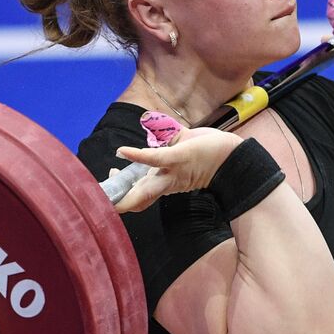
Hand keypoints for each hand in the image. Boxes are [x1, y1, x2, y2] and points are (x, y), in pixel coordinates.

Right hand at [112, 121, 242, 213]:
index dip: (121, 198)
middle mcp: (166, 182)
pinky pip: (155, 158)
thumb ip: (160, 144)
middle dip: (119, 204)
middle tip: (101, 203)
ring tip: (108, 193)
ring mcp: (172, 172)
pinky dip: (139, 156)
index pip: (139, 196)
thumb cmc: (205, 152)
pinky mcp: (178, 158)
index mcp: (164, 182)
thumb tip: (147, 129)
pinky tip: (123, 152)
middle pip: (139, 200)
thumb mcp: (178, 150)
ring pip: (146, 188)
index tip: (106, 191)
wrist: (232, 154)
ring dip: (127, 193)